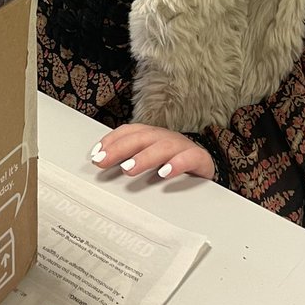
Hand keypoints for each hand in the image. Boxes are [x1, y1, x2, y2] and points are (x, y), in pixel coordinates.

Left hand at [89, 123, 214, 180]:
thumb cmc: (175, 166)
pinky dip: (177, 164)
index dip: (111, 140)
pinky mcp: (200, 159)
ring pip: (163, 146)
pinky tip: (165, 173)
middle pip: (142, 137)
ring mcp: (183, 147)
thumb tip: (102, 166)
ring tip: (129, 168)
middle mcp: (166, 137)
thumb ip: (130, 161)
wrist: (209, 170)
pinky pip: (190, 158)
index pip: (129, 131)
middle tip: (103, 161)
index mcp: (153, 136)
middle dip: (120, 148)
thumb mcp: (151, 162)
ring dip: (144, 157)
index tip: (95, 154)